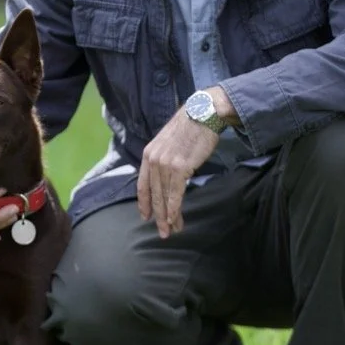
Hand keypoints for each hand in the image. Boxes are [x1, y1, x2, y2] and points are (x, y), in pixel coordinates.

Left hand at [137, 87, 237, 238]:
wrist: (202, 113)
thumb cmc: (190, 127)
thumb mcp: (168, 141)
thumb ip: (164, 157)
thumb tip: (167, 174)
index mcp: (149, 153)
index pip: (143, 184)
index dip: (144, 202)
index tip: (145, 216)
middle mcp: (153, 160)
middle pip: (153, 195)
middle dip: (157, 216)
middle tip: (162, 232)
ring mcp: (165, 164)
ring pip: (164, 197)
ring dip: (168, 217)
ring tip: (171, 230)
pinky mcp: (180, 168)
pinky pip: (175, 194)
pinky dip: (175, 209)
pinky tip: (176, 220)